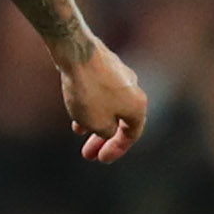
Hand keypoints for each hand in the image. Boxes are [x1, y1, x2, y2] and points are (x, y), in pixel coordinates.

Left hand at [61, 41, 146, 162]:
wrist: (77, 53)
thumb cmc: (89, 91)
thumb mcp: (97, 123)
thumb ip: (105, 132)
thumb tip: (106, 129)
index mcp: (138, 105)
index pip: (132, 134)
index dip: (117, 149)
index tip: (101, 159)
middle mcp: (133, 89)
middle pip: (120, 120)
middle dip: (103, 138)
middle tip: (88, 154)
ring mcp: (119, 76)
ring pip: (109, 105)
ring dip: (95, 121)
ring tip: (79, 133)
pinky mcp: (103, 66)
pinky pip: (100, 93)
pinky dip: (90, 106)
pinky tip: (75, 113)